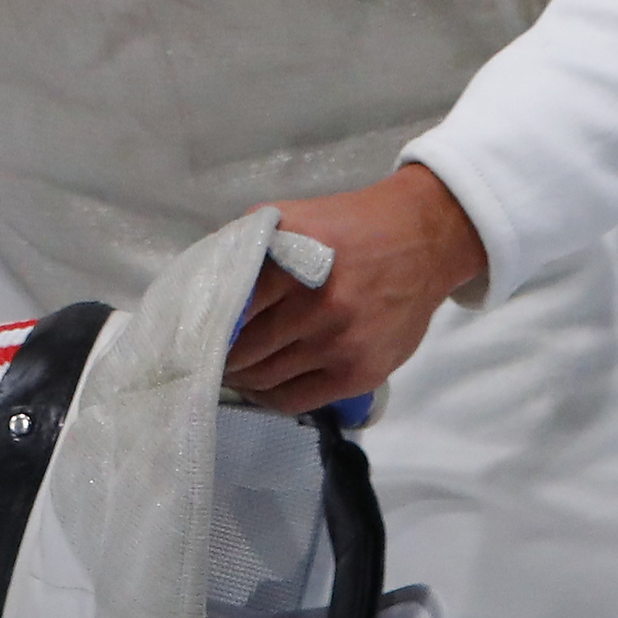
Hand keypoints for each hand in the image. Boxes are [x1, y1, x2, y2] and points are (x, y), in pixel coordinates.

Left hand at [223, 163, 486, 414]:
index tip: (194, 332)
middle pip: (244, 350)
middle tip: (209, 355)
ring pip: (266, 378)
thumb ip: (247, 243)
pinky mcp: (359, 373)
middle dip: (220, 356)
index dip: (205, 325)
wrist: (424, 241)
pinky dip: (271, 398)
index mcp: (291, 263)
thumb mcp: (293, 217)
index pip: (228, 309)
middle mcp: (315, 307)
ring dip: (243, 378)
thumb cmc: (351, 226)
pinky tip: (263, 387)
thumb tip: (203, 281)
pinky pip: (297, 400)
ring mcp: (339, 344)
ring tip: (234, 369)